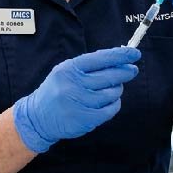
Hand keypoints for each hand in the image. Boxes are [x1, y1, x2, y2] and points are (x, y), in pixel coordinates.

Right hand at [12, 47, 139, 152]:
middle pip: (110, 76)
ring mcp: (79, 102)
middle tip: (132, 70)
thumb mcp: (66, 72)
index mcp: (69, 69)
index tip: (134, 54)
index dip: (120, 55)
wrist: (38, 117)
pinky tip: (110, 102)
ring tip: (112, 89)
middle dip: (125, 72)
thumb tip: (120, 61)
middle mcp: (73, 84)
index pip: (101, 58)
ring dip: (117, 90)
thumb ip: (90, 67)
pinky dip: (114, 104)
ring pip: (112, 93)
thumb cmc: (57, 91)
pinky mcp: (85, 119)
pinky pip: (110, 109)